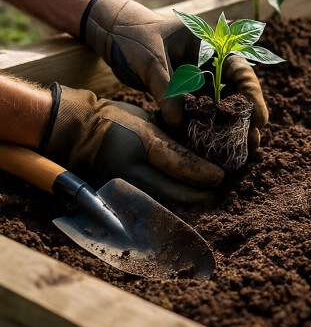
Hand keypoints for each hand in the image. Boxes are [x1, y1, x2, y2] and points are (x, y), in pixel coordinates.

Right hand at [40, 84, 223, 203]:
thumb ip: (170, 139)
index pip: (177, 162)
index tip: (220, 176)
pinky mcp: (112, 197)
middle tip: (216, 190)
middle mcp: (129, 167)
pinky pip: (147, 205)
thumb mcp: (145, 121)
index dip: (201, 172)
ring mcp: (119, 185)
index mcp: (140, 140)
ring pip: (162, 203)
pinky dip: (168, 205)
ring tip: (204, 196)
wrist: (74, 132)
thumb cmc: (115, 121)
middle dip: (199, 194)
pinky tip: (182, 202)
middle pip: (172, 191)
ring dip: (186, 202)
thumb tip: (202, 153)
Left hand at [80, 0, 267, 149]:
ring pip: (222, 105)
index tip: (259, 119)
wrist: (114, 33)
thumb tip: (178, 123)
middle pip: (237, 92)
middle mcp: (211, 63)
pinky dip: (206, 127)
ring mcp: (200, 79)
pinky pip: (201, 112)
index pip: (241, 71)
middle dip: (247, 117)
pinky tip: (212, 146)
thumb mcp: (151, 61)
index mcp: (212, 45)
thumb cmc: (134, 36)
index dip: (253, 95)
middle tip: (254, 142)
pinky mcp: (187, 92)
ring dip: (230, 126)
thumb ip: (166, 89)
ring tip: (241, 151)